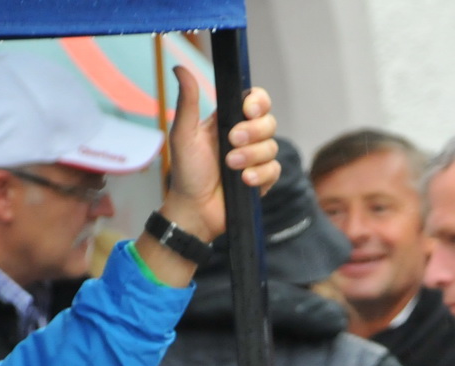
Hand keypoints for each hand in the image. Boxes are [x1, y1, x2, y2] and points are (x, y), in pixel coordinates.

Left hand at [159, 67, 278, 242]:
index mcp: (228, 120)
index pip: (255, 100)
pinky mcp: (263, 179)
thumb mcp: (184, 134)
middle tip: (232, 141)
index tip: (248, 110)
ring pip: (272, 147)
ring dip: (252, 156)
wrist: (195, 209)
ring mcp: (257, 159)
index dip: (258, 102)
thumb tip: (180, 68)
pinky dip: (260, 175)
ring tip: (231, 166)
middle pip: (269, 122)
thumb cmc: (187, 171)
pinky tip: (244, 181)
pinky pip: (274, 170)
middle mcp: (246, 136)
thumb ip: (188, 102)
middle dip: (253, 132)